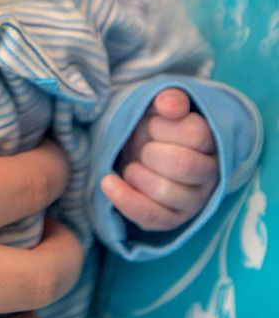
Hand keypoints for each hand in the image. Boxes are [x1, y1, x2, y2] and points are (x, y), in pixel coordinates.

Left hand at [100, 87, 217, 230]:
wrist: (136, 148)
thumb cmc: (151, 126)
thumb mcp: (159, 106)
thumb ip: (169, 99)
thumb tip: (169, 104)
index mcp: (209, 141)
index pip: (195, 133)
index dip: (163, 126)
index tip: (150, 122)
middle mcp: (208, 173)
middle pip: (183, 164)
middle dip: (151, 151)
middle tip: (142, 146)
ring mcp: (193, 199)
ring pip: (167, 193)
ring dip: (138, 175)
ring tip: (131, 166)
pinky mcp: (173, 218)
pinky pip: (152, 217)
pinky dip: (126, 200)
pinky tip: (108, 182)